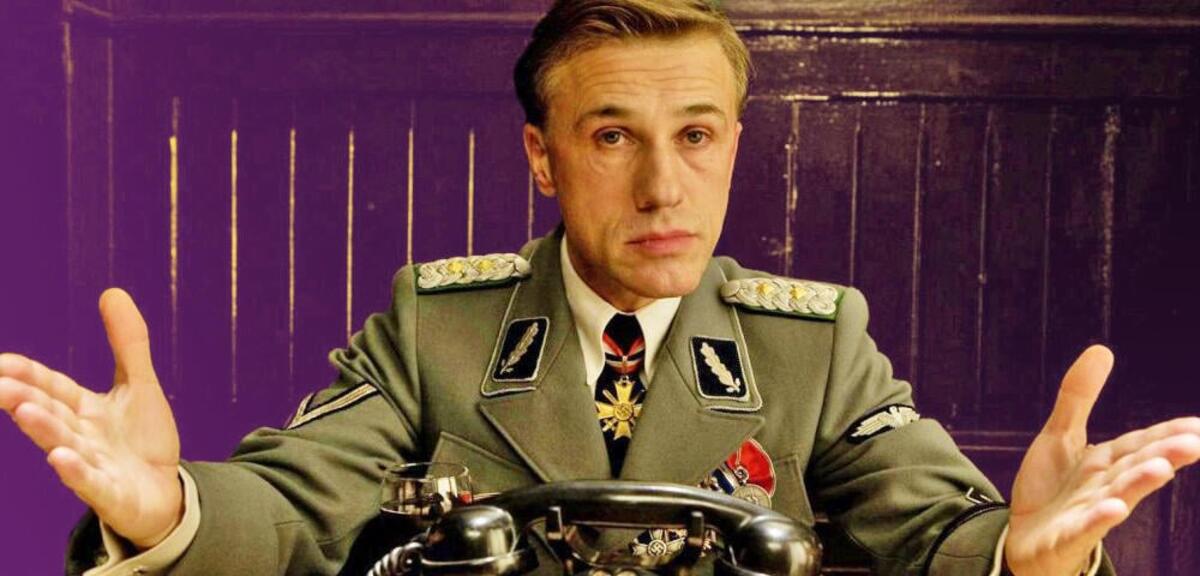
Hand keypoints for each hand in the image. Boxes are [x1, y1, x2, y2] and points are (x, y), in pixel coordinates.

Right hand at [0, 288, 182, 548]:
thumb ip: (128, 342)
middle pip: (48, 413)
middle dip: (23, 399)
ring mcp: (92, 466)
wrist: (166, 492)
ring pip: (64, 445)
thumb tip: (112, 291)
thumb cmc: (143, 439)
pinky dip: (75, 471)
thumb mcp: (140, 384)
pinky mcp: (111, 493)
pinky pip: (90, 483)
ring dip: (44, 429)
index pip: (48, 386)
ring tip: (25, 412)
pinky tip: (60, 458)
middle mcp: (80, 436)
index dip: (25, 374)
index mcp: (81, 409)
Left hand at [1006, 345, 1199, 574]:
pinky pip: (1085, 526)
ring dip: (1140, 483)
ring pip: (1118, 495)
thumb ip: (1079, 396)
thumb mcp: (1061, 435)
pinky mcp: (1067, 535)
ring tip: (1162, 468)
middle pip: (1136, 467)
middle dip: (1163, 455)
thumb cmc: (1052, 488)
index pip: (1142, 443)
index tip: (1198, 426)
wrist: (1024, 536)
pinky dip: (1099, 518)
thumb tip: (1103, 349)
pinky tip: (1114, 508)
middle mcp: (1105, 486)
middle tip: (1193, 443)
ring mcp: (1088, 512)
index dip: (1167, 434)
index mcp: (1108, 462)